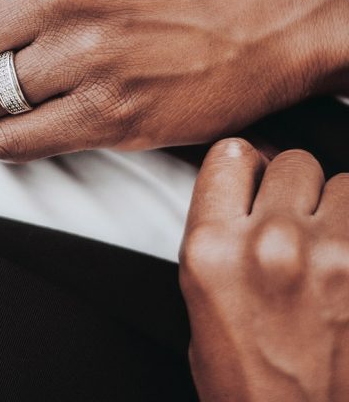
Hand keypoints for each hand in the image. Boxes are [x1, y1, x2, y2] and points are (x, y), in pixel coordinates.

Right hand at [180, 139, 348, 401]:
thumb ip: (219, 234)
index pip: (230, 155)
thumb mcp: (201, 301)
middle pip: (291, 162)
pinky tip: (348, 263)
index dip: (245, 166)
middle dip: (293, 189)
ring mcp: (331, 257)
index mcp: (211, 250)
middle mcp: (268, 245)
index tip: (254, 178)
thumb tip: (246, 188)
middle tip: (295, 225)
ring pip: (343, 184)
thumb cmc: (252, 384)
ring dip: (338, 210)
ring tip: (332, 250)